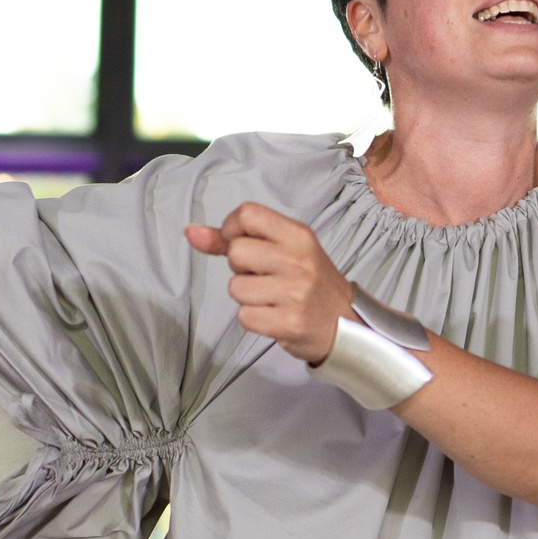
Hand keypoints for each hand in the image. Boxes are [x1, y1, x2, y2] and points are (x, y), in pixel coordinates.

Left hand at [184, 203, 358, 363]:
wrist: (347, 324)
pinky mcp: (289, 322)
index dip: (233, 230)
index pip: (247, 214)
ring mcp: (296, 292)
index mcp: (299, 235)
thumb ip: (234, 239)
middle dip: (240, 267)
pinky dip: (253, 319)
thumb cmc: (309, 284)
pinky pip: (244, 316)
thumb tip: (190, 231)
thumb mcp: (282, 251)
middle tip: (263, 276)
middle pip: (237, 251)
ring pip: (236, 288)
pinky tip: (274, 316)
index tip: (243, 244)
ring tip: (272, 298)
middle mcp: (299, 260)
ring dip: (247, 297)